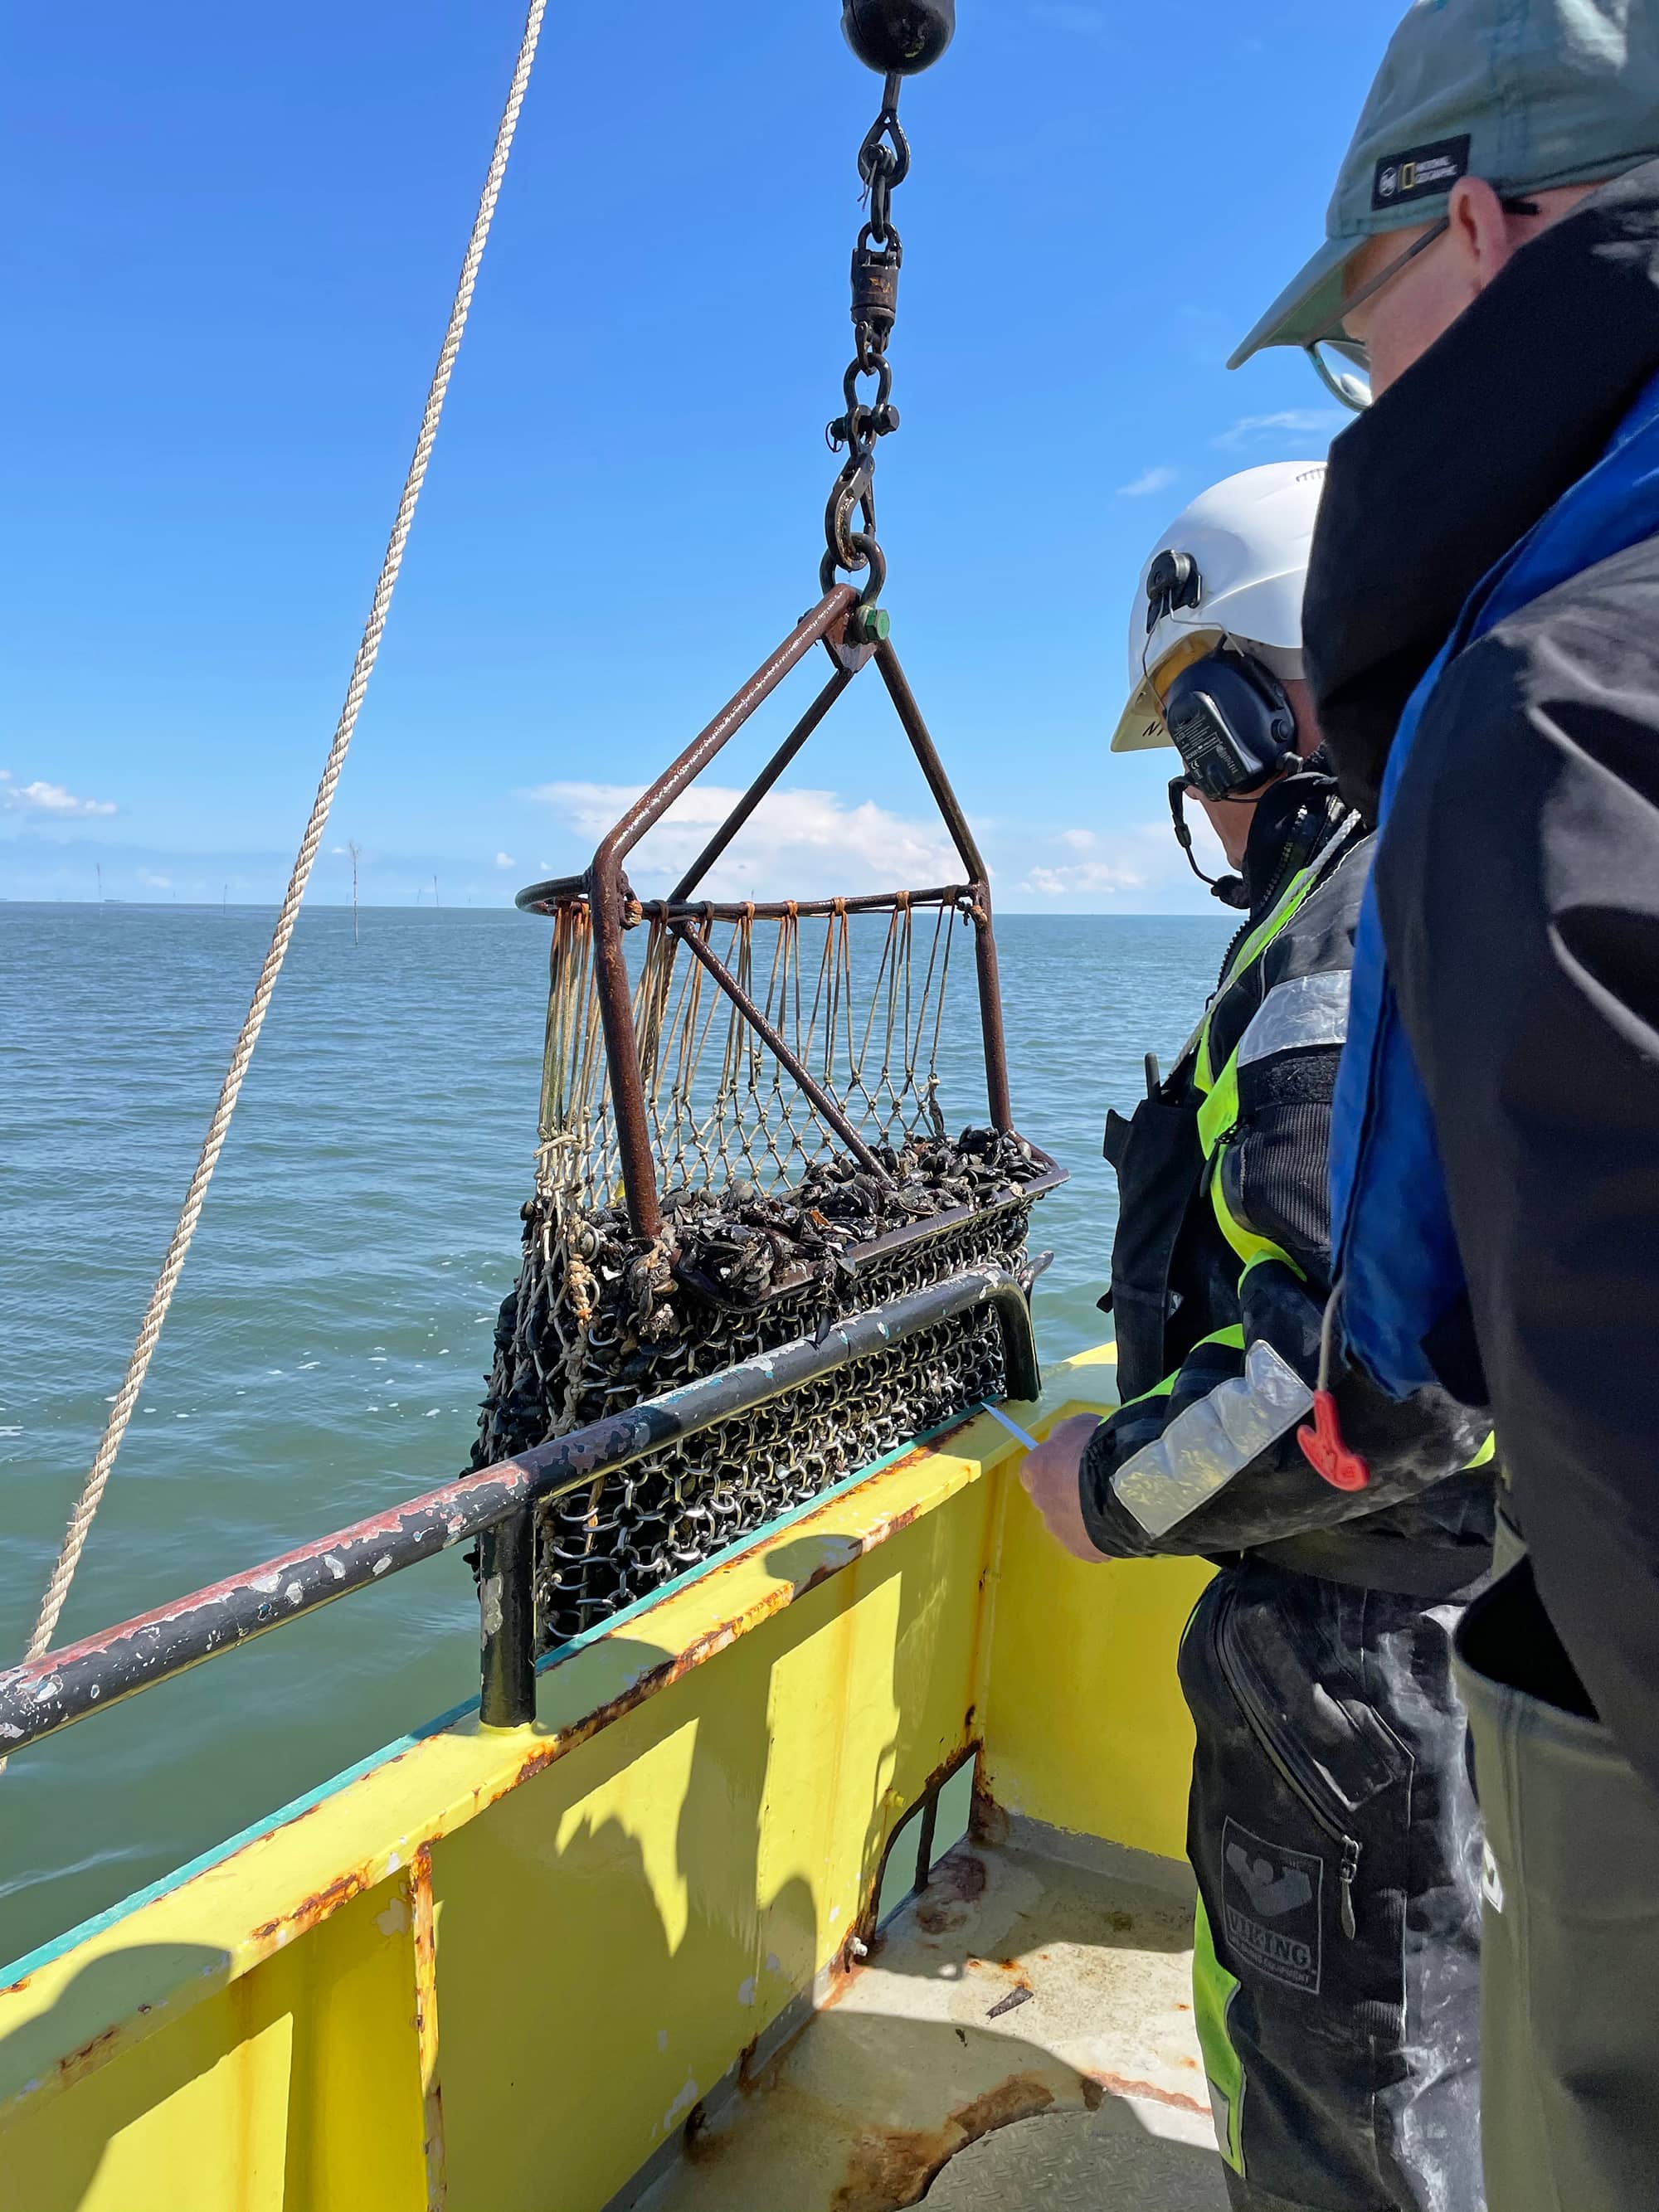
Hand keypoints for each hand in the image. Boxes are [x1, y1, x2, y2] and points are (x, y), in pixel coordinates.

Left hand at [1018, 1413, 1105, 1561]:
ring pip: (1068, 1522)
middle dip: (1068, 1493)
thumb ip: (1065, 1436)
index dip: (1052, 1468)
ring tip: (1112, 1504)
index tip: (1069, 1466)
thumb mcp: (1079, 1426)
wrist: (1125, 1487)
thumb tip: (1061, 1442)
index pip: (1033, 1471)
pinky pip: (1088, 1541)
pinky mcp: (1081, 1550)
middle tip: (1095, 1485)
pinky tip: (1118, 1522)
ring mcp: (1060, 1529)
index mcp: (1036, 1469)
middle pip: (1051, 1498)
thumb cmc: (1100, 1450)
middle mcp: (1041, 1501)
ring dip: (1084, 1515)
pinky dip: (1099, 1534)